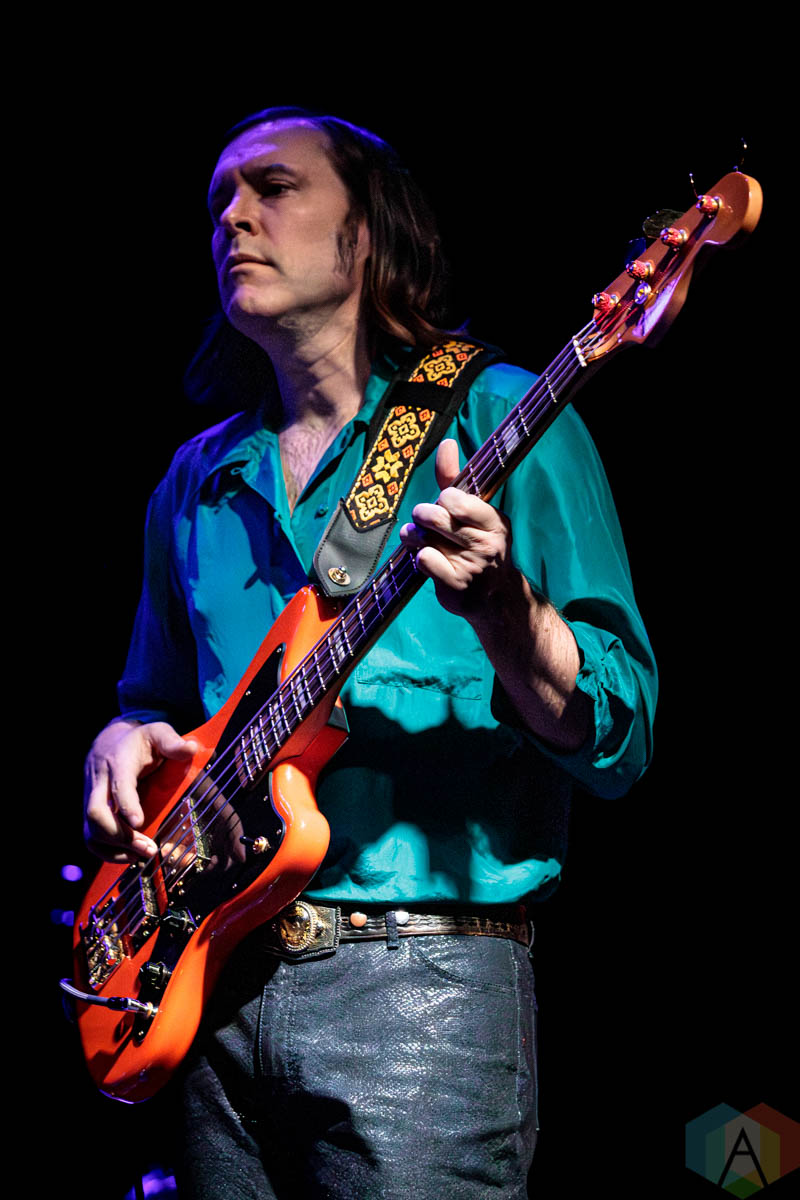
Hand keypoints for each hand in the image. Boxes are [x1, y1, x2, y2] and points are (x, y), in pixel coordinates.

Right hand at [84, 719, 197, 862]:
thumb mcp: (158, 733)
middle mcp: (100, 782)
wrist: (108, 741)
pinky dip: (107, 852)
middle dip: (119, 835)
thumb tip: (191, 747)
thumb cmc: (139, 741)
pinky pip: (90, 838)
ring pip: (91, 829)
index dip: (127, 805)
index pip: (118, 785)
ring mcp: (91, 799)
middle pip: (96, 813)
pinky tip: (129, 855)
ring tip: (141, 855)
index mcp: (119, 762)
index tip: (140, 822)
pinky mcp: (90, 812)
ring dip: (114, 848)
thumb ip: (173, 741)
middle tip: (148, 848)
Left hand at [399, 438, 512, 619]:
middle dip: (423, 515)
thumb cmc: (478, 545)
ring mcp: (472, 565)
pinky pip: (423, 560)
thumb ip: (456, 479)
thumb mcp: (474, 512)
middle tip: (424, 520)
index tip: (446, 505)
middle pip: (435, 516)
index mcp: (494, 520)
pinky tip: (426, 561)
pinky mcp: (456, 584)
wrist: (495, 596)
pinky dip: (418, 558)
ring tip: (418, 538)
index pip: (455, 498)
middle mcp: (487, 542)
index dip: (443, 499)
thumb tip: (447, 442)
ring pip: (425, 537)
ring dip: (415, 536)